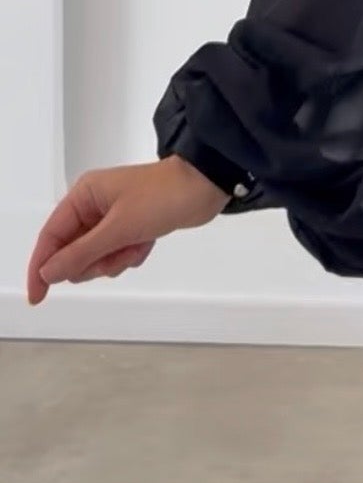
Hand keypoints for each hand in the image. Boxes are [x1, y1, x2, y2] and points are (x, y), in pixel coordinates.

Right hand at [26, 156, 228, 305]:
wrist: (205, 186)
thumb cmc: (160, 199)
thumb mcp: (118, 228)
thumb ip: (81, 253)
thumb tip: (47, 273)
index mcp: (83, 196)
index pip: (50, 236)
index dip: (41, 267)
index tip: (38, 296)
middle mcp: (93, 206)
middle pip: (73, 252)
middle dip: (95, 261)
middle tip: (116, 254)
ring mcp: (112, 217)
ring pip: (97, 257)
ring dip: (116, 259)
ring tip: (137, 244)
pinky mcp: (131, 227)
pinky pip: (117, 254)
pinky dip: (130, 254)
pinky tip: (147, 243)